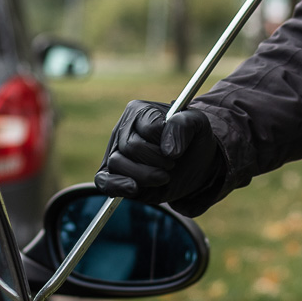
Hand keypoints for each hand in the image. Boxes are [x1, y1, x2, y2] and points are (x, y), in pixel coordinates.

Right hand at [95, 100, 219, 205]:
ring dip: (144, 175)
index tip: (177, 150)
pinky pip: (103, 180)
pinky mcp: (115, 175)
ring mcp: (117, 153)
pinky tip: (133, 188)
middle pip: (130, 147)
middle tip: (172, 164)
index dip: (164, 142)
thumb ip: (183, 125)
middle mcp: (123, 130)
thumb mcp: (199, 123)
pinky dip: (115, 186)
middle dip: (156, 160)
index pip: (148, 128)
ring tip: (163, 177)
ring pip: (117, 163)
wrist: (194, 162)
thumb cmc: (193, 138)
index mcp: (140, 112)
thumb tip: (169, 150)